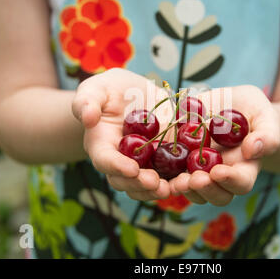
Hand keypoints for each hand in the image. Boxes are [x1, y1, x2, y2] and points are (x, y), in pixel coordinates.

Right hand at [72, 68, 173, 200]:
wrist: (135, 95)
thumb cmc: (109, 91)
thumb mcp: (96, 89)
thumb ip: (87, 101)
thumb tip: (87, 118)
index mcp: (101, 146)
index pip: (105, 161)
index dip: (117, 167)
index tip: (132, 169)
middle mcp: (119, 162)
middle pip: (125, 181)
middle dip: (140, 185)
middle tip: (156, 183)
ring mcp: (141, 165)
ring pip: (146, 187)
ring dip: (160, 190)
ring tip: (176, 187)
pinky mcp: (161, 162)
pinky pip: (168, 177)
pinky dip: (178, 181)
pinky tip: (191, 179)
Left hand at [169, 85, 279, 205]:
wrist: (227, 103)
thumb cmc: (252, 110)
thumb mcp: (264, 115)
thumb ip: (267, 134)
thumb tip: (253, 150)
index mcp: (244, 167)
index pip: (241, 183)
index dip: (230, 181)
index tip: (218, 171)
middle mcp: (221, 174)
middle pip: (216, 195)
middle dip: (205, 189)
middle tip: (194, 179)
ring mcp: (199, 169)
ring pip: (192, 191)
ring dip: (184, 188)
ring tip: (177, 179)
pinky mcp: (179, 159)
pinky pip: (170, 174)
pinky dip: (164, 175)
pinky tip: (156, 169)